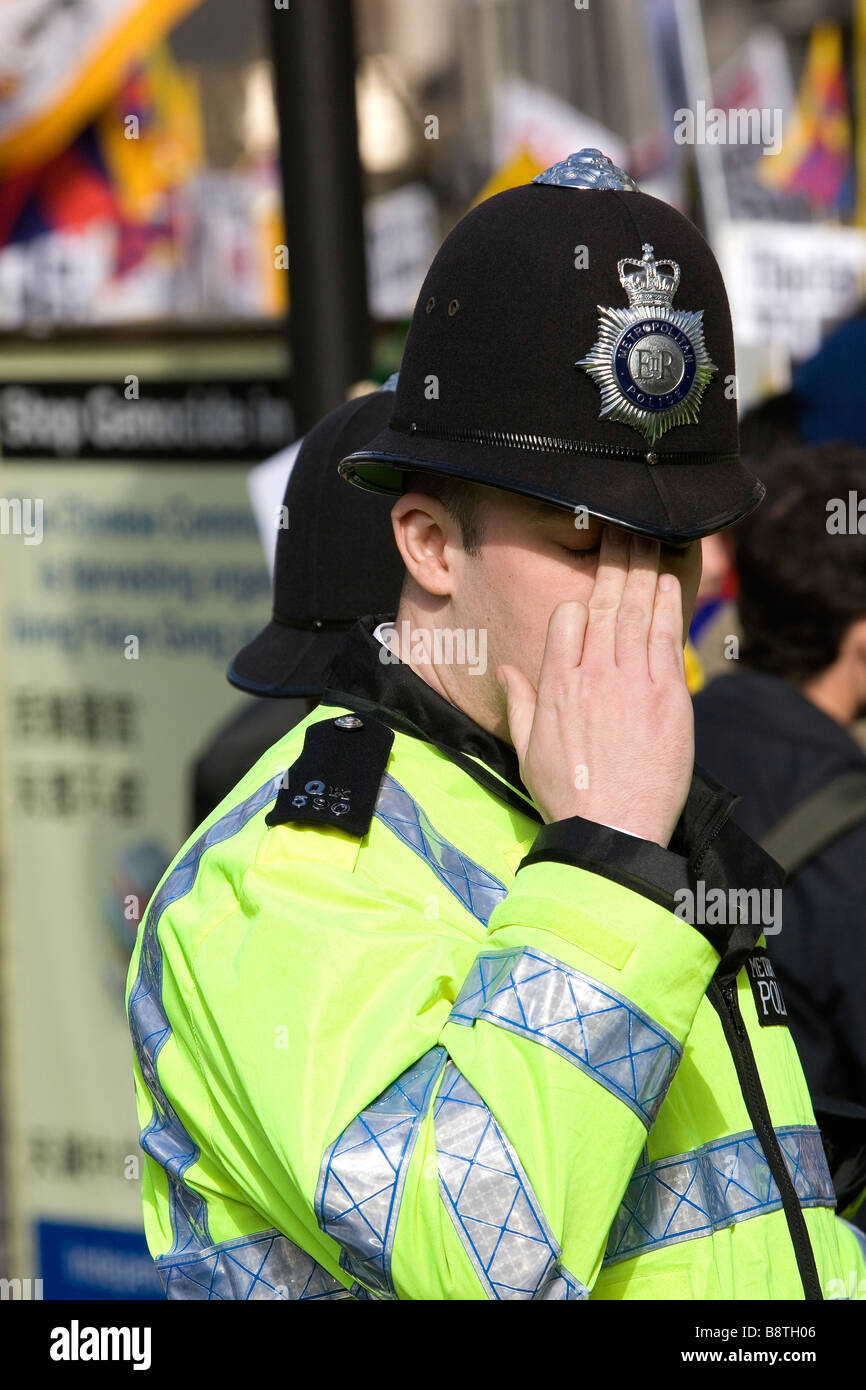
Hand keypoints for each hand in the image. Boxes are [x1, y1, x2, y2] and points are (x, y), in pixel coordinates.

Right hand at [497, 527, 693, 847]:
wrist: (611, 831)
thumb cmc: (567, 798)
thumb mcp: (527, 749)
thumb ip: (520, 702)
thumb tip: (507, 669)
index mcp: (555, 685)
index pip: (568, 618)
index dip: (582, 600)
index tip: (593, 585)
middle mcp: (592, 675)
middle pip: (604, 602)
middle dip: (615, 562)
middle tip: (624, 530)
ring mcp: (632, 682)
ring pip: (636, 611)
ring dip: (643, 571)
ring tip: (648, 541)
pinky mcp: (667, 696)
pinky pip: (666, 637)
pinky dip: (668, 605)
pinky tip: (669, 581)